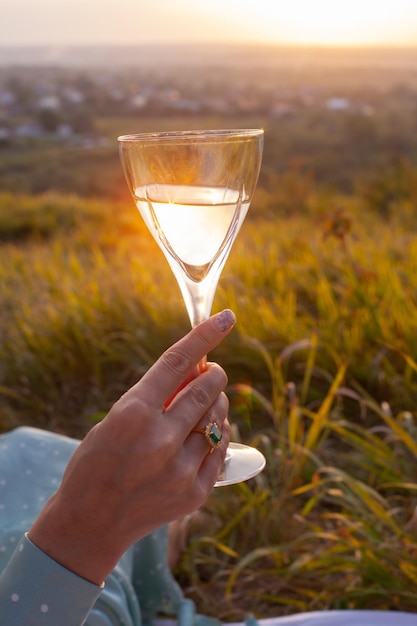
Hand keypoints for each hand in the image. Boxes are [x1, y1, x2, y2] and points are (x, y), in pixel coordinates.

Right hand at [29, 309, 235, 583]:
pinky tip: (205, 434)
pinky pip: (221, 449)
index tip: (227, 318)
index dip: (205, 335)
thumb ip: (156, 395)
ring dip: (216, 404)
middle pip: (208, 388)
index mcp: (134, 413)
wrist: (90, 522)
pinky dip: (217, 434)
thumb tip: (197, 368)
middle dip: (213, 375)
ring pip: (219, 417)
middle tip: (210, 373)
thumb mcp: (116, 418)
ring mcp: (180, 468)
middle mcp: (160, 438)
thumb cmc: (97, 462)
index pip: (178, 361)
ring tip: (202, 407)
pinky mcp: (195, 492)